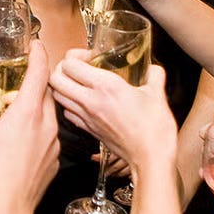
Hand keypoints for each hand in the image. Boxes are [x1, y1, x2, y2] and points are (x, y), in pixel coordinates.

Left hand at [49, 51, 176, 175]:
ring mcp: (87, 117)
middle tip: (77, 68)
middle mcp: (91, 101)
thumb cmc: (154, 128)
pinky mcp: (88, 130)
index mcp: (106, 86)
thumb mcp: (157, 94)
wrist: (150, 157)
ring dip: (63, 86)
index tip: (90, 57)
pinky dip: (70, 104)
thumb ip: (154, 75)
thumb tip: (153, 69)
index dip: (76, 55)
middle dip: (62, 68)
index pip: (70, 64)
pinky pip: (67, 113)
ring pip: (57, 97)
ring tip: (78, 83)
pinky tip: (83, 102)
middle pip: (55, 79)